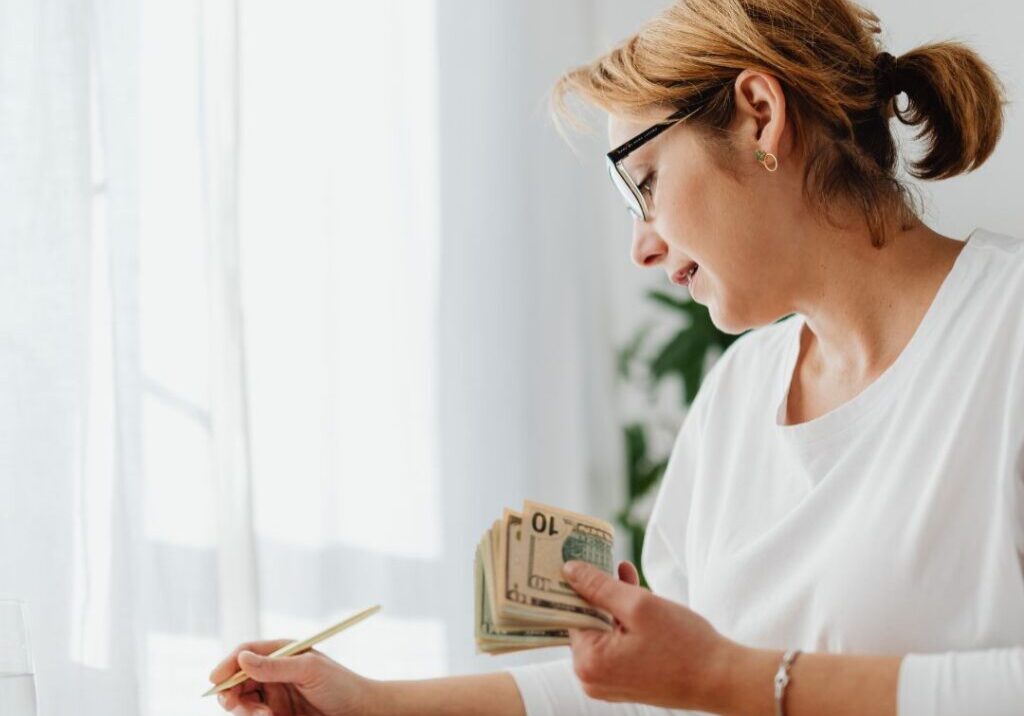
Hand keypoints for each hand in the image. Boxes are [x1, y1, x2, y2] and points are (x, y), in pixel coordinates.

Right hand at [209, 639, 379, 715]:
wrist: (360, 712)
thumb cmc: (341, 685)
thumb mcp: (309, 670)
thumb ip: (276, 666)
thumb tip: (242, 659)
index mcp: (282, 652)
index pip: (246, 653)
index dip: (228, 664)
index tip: (216, 680)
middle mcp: (275, 671)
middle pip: (237, 678)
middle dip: (231, 691)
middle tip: (234, 704)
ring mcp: (275, 693)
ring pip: (242, 700)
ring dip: (244, 708)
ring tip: (265, 715)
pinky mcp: (277, 713)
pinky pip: (253, 715)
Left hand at [561, 560, 739, 710]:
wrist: (721, 679)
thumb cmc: (684, 645)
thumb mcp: (639, 605)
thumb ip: (599, 586)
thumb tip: (569, 570)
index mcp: (588, 662)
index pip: (569, 613)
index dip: (576, 584)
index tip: (578, 559)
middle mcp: (591, 678)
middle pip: (585, 622)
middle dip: (600, 593)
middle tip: (611, 565)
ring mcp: (607, 683)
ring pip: (602, 631)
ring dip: (615, 605)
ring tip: (630, 578)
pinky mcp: (623, 681)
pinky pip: (614, 645)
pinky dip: (624, 623)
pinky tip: (639, 600)